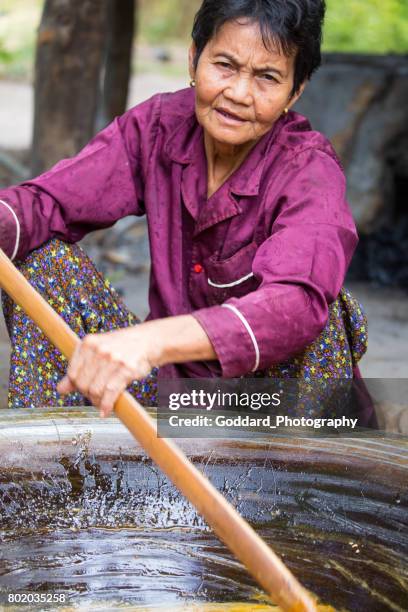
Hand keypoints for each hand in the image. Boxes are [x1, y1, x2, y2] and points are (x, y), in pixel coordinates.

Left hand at [56, 315, 215, 417]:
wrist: (148, 341)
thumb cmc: (122, 348)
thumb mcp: (97, 352)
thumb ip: (78, 369)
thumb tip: (60, 390)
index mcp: (88, 343)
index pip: (72, 373)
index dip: (77, 386)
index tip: (85, 390)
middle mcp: (98, 349)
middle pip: (83, 384)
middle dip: (88, 395)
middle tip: (96, 397)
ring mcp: (112, 359)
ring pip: (95, 390)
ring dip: (97, 401)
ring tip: (103, 401)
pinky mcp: (126, 369)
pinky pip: (110, 393)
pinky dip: (106, 405)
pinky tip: (106, 411)